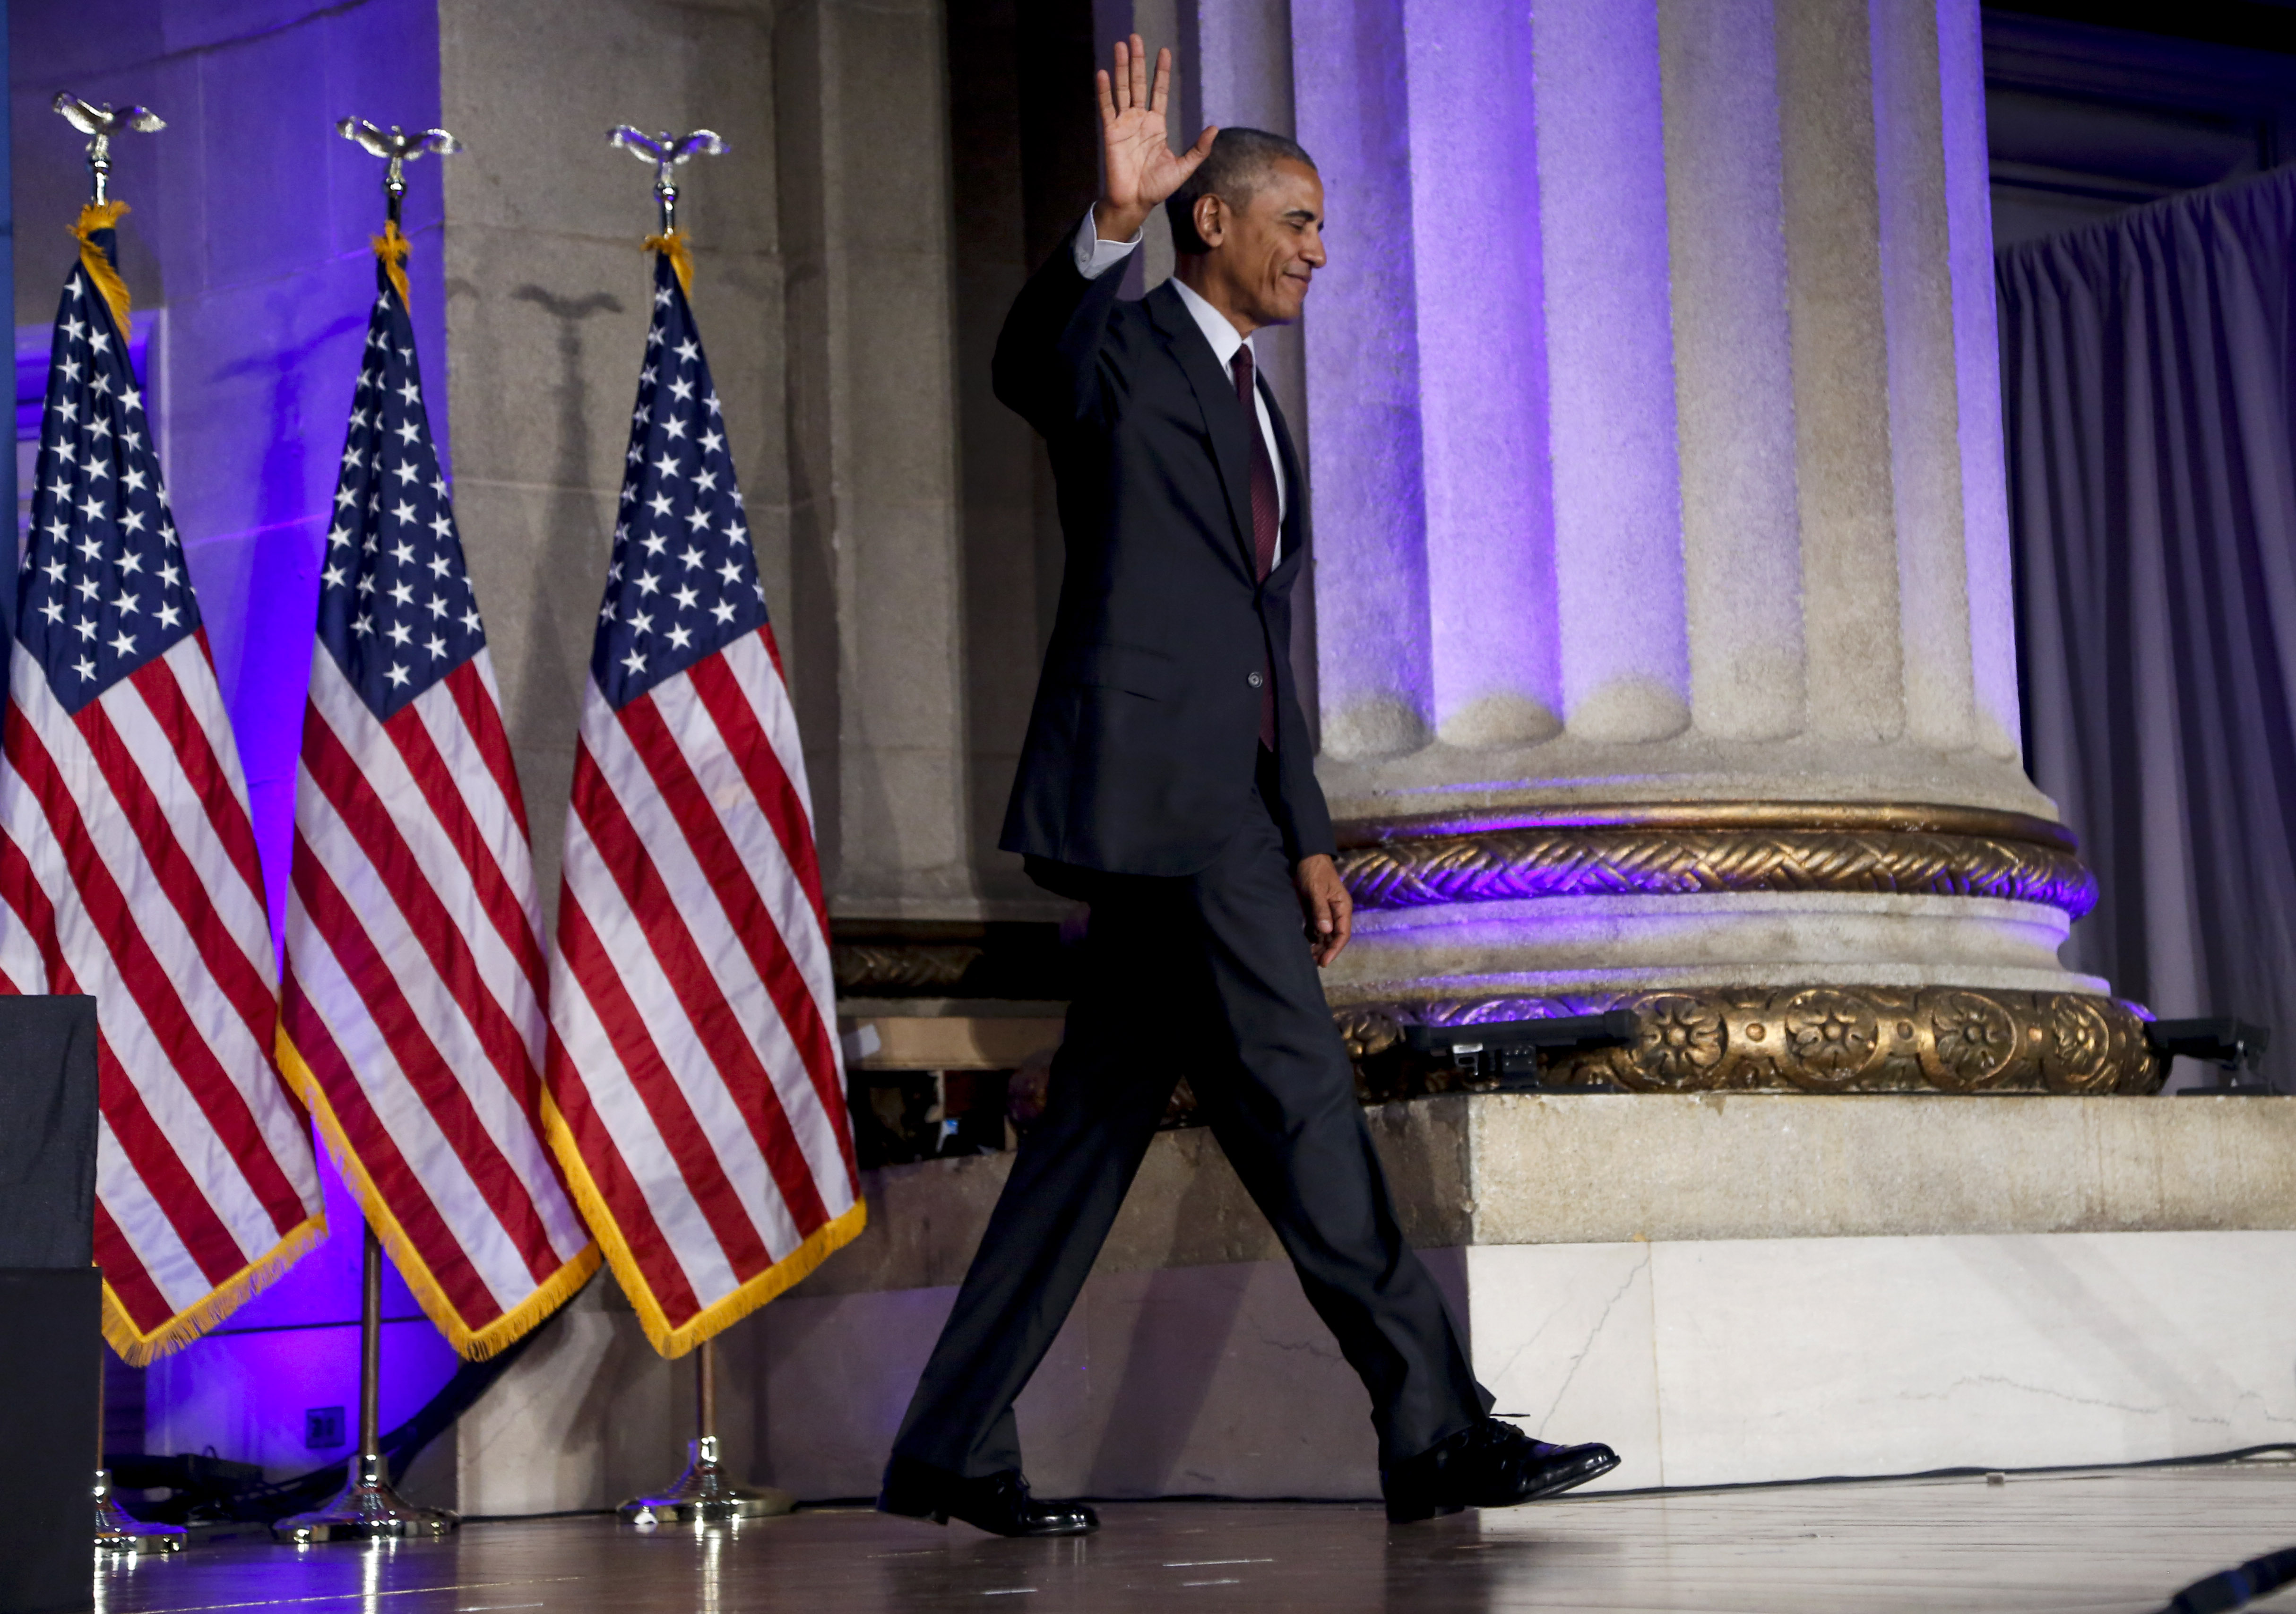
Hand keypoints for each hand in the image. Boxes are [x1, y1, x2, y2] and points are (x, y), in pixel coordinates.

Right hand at [1095, 34, 1216, 244]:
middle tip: (1135, 38)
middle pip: (1138, 84)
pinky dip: (1105, 91)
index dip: (1161, 72)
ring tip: (1121, 45)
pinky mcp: (1111, 133)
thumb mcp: (1184, 167)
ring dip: (1121, 68)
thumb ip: (1199, 149)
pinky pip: (1107, 108)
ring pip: (1122, 90)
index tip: (1163, 52)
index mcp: (1156, 125)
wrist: (1136, 203)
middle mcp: (1139, 120)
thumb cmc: (1157, 187)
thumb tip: (1215, 128)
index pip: (1159, 91)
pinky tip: (1104, 73)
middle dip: (1137, 61)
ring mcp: (1124, 125)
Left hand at [1294, 854, 1352, 967]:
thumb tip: (1326, 930)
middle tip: (1314, 963)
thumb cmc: (1314, 871)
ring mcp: (1326, 912)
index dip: (1334, 949)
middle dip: (1326, 951)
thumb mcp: (1317, 889)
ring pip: (1325, 935)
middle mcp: (1336, 912)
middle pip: (1334, 937)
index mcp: (1342, 907)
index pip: (1342, 934)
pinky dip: (1311, 938)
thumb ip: (1321, 909)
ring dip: (1318, 946)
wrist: (1306, 857)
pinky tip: (1304, 945)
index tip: (1324, 961)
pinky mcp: (1315, 911)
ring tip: (1308, 958)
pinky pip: (1315, 929)